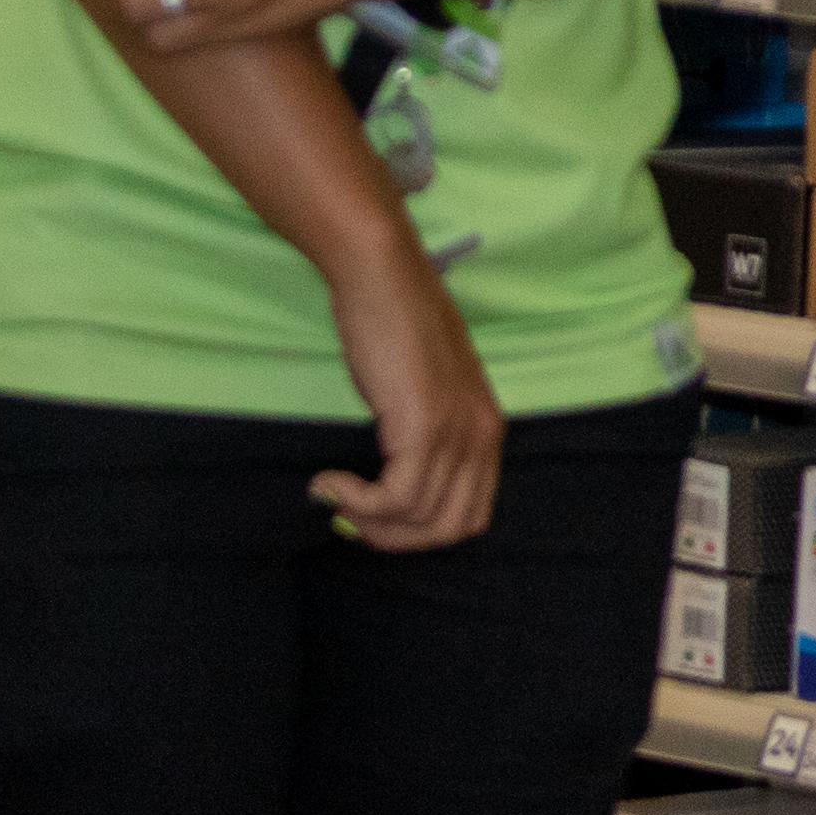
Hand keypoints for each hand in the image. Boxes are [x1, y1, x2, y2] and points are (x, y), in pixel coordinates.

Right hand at [316, 238, 503, 551]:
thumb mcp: (424, 392)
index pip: (471, 516)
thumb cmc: (392, 327)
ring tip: (334, 496)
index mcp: (488, 430)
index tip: (373, 519)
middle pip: (449, 529)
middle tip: (349, 519)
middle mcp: (483, 435)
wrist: (382, 277)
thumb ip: (426, 437)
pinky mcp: (424, 427)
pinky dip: (356, 502)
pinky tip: (327, 482)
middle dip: (394, 538)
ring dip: (368, 521)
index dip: (420, 532)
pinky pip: (396, 499)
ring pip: (420, 519)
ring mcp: (457, 432)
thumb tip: (395, 491)